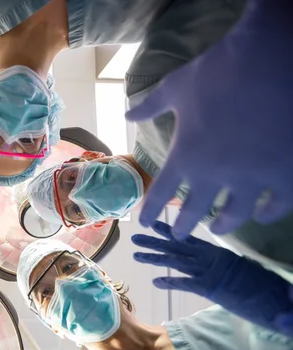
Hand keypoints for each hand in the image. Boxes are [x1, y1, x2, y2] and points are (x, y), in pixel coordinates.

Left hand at [126, 0, 292, 237]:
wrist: (267, 60)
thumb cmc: (215, 73)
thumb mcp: (173, 88)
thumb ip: (149, 107)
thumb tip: (128, 115)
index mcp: (185, 157)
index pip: (160, 195)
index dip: (151, 212)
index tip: (145, 222)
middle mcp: (214, 175)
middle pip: (194, 213)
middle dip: (185, 226)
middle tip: (180, 233)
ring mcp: (251, 177)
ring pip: (236, 215)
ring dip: (225, 225)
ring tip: (219, 229)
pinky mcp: (284, 173)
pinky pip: (277, 204)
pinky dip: (269, 212)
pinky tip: (264, 214)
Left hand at [132, 221, 292, 334]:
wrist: (275, 295)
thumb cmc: (257, 283)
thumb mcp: (235, 267)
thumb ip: (220, 263)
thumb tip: (206, 259)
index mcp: (216, 251)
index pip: (188, 237)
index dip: (168, 230)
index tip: (152, 223)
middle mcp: (210, 257)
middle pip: (176, 246)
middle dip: (154, 241)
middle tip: (134, 237)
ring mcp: (209, 271)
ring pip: (176, 261)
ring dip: (154, 257)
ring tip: (135, 255)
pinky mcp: (211, 287)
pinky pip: (187, 283)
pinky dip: (171, 281)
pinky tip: (155, 281)